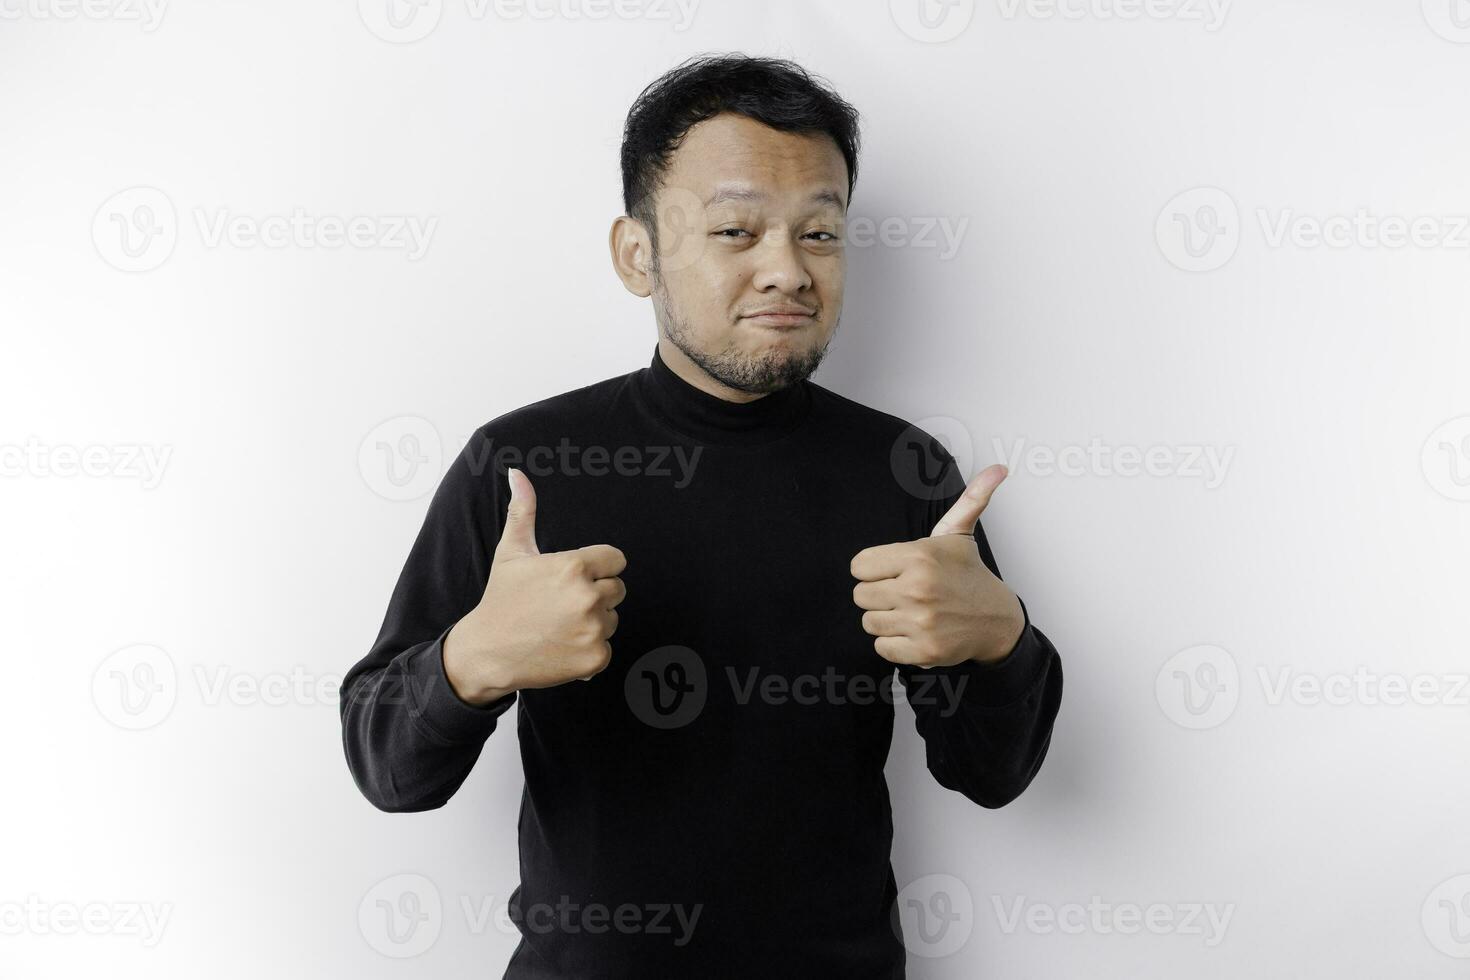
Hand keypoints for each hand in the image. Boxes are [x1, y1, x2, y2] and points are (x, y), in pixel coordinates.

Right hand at [444, 468, 626, 703]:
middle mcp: (587, 596)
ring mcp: (593, 629)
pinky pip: (607, 648)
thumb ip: (523, 511)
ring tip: (559, 626)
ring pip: (612, 618)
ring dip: (593, 623)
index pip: (616, 560)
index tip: (573, 579)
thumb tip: (517, 473)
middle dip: (595, 595)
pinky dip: (589, 651)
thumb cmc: (501, 600)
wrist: (487, 652)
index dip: (597, 568)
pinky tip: (562, 647)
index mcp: (573, 566)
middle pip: (617, 589)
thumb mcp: (511, 553)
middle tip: (560, 605)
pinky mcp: (595, 657)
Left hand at [850, 464, 1024, 667]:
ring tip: (911, 611)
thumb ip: (970, 499)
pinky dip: (894, 643)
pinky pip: (881, 648)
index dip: (872, 569)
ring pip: (868, 622)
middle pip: (860, 595)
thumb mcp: (960, 534)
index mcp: (919, 556)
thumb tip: (998, 468)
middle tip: (903, 593)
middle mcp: (917, 589)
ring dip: (886, 619)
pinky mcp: (924, 651)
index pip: (858, 566)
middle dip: (878, 594)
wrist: (997, 621)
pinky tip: (914, 631)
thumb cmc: (968, 575)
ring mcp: (921, 622)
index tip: (892, 571)